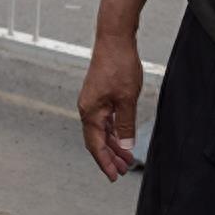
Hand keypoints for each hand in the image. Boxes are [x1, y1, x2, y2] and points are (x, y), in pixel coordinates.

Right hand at [78, 34, 142, 181]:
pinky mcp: (99, 94)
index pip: (96, 145)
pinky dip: (113, 130)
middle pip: (97, 140)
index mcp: (90, 112)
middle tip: (125, 170)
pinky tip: (122, 136)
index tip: (115, 176)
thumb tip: (126, 146)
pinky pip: (104, 119)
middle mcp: (87, 108)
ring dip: (113, 144)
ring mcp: (92, 101)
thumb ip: (126, 125)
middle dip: (110, 157)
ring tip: (127, 157)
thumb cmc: (119, 65)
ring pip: (101, 130)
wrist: (114, 38)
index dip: (106, 163)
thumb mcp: (127, 99)